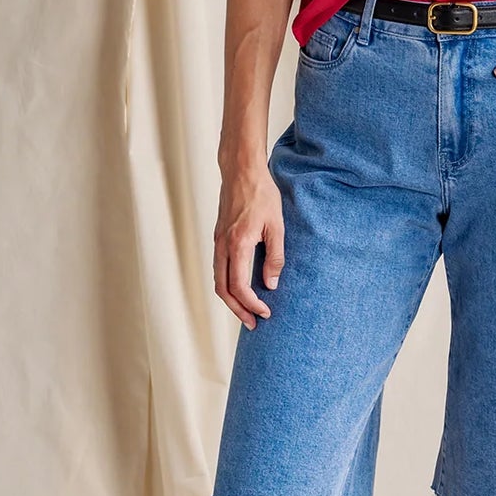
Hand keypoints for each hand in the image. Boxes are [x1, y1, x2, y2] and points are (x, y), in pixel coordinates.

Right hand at [214, 167, 283, 327]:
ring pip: (218, 280)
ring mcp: (218, 242)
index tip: (266, 312)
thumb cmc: (262, 194)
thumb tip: (270, 284)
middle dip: (238, 310)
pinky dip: (228, 284)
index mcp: (237, 244)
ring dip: (231, 300)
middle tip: (254, 324)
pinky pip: (219, 268)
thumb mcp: (277, 226)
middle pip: (223, 290)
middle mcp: (222, 246)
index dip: (251, 304)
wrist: (241, 171)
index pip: (239, 286)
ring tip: (247, 311)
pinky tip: (241, 288)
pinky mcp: (219, 237)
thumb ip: (275, 257)